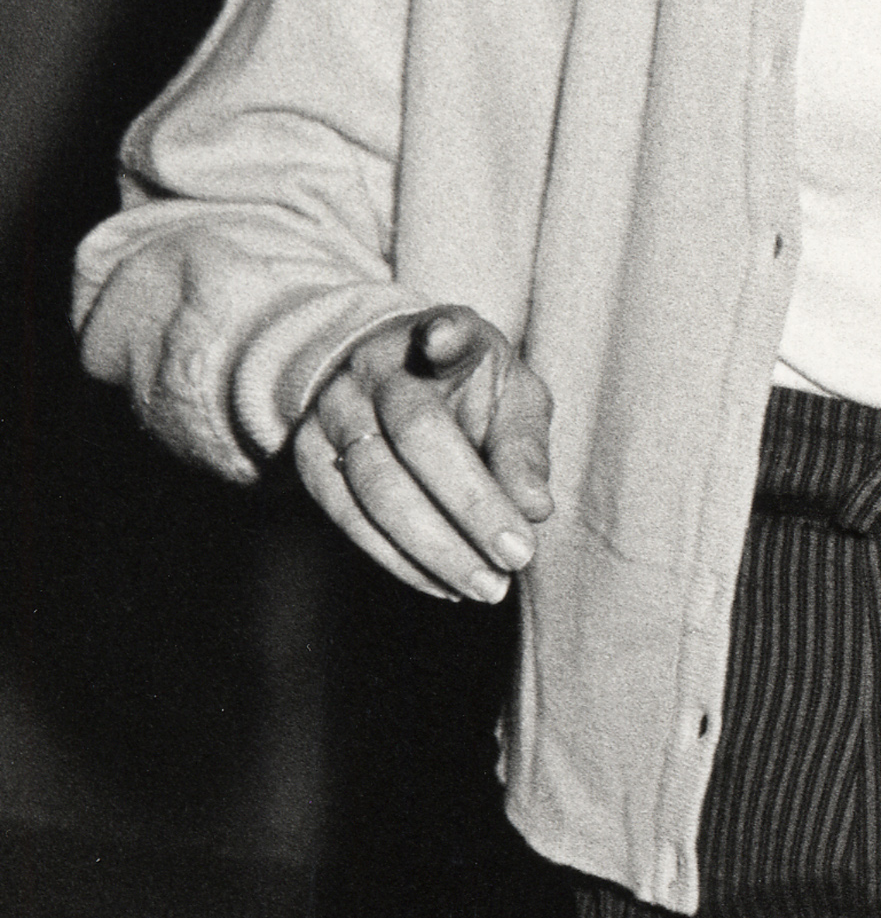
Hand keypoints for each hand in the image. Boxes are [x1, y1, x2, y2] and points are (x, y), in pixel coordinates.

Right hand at [294, 307, 553, 603]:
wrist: (389, 383)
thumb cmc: (472, 394)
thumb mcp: (513, 398)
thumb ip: (525, 446)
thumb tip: (534, 508)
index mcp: (439, 334)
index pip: (442, 330)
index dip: (444, 335)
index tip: (443, 337)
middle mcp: (376, 366)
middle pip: (417, 432)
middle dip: (471, 503)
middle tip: (516, 557)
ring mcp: (334, 410)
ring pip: (375, 484)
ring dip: (435, 547)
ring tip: (486, 586)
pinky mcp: (310, 458)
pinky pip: (348, 516)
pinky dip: (398, 559)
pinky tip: (444, 584)